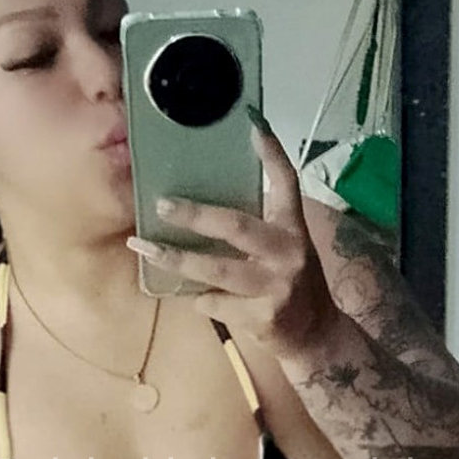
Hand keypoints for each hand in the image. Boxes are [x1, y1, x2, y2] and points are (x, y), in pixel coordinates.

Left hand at [125, 111, 340, 360]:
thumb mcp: (284, 249)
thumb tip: (200, 207)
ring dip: (177, 260)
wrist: (315, 335)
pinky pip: (214, 303)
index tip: (253, 123)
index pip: (286, 182)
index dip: (272, 152)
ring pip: (217, 270)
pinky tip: (199, 299)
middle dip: (195, 216)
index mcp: (293, 228)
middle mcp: (289, 252)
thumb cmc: (289, 284)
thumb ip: (255, 228)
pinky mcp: (263, 317)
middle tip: (162, 205)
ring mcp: (276, 286)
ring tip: (144, 249)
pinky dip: (200, 300)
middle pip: (236, 226)